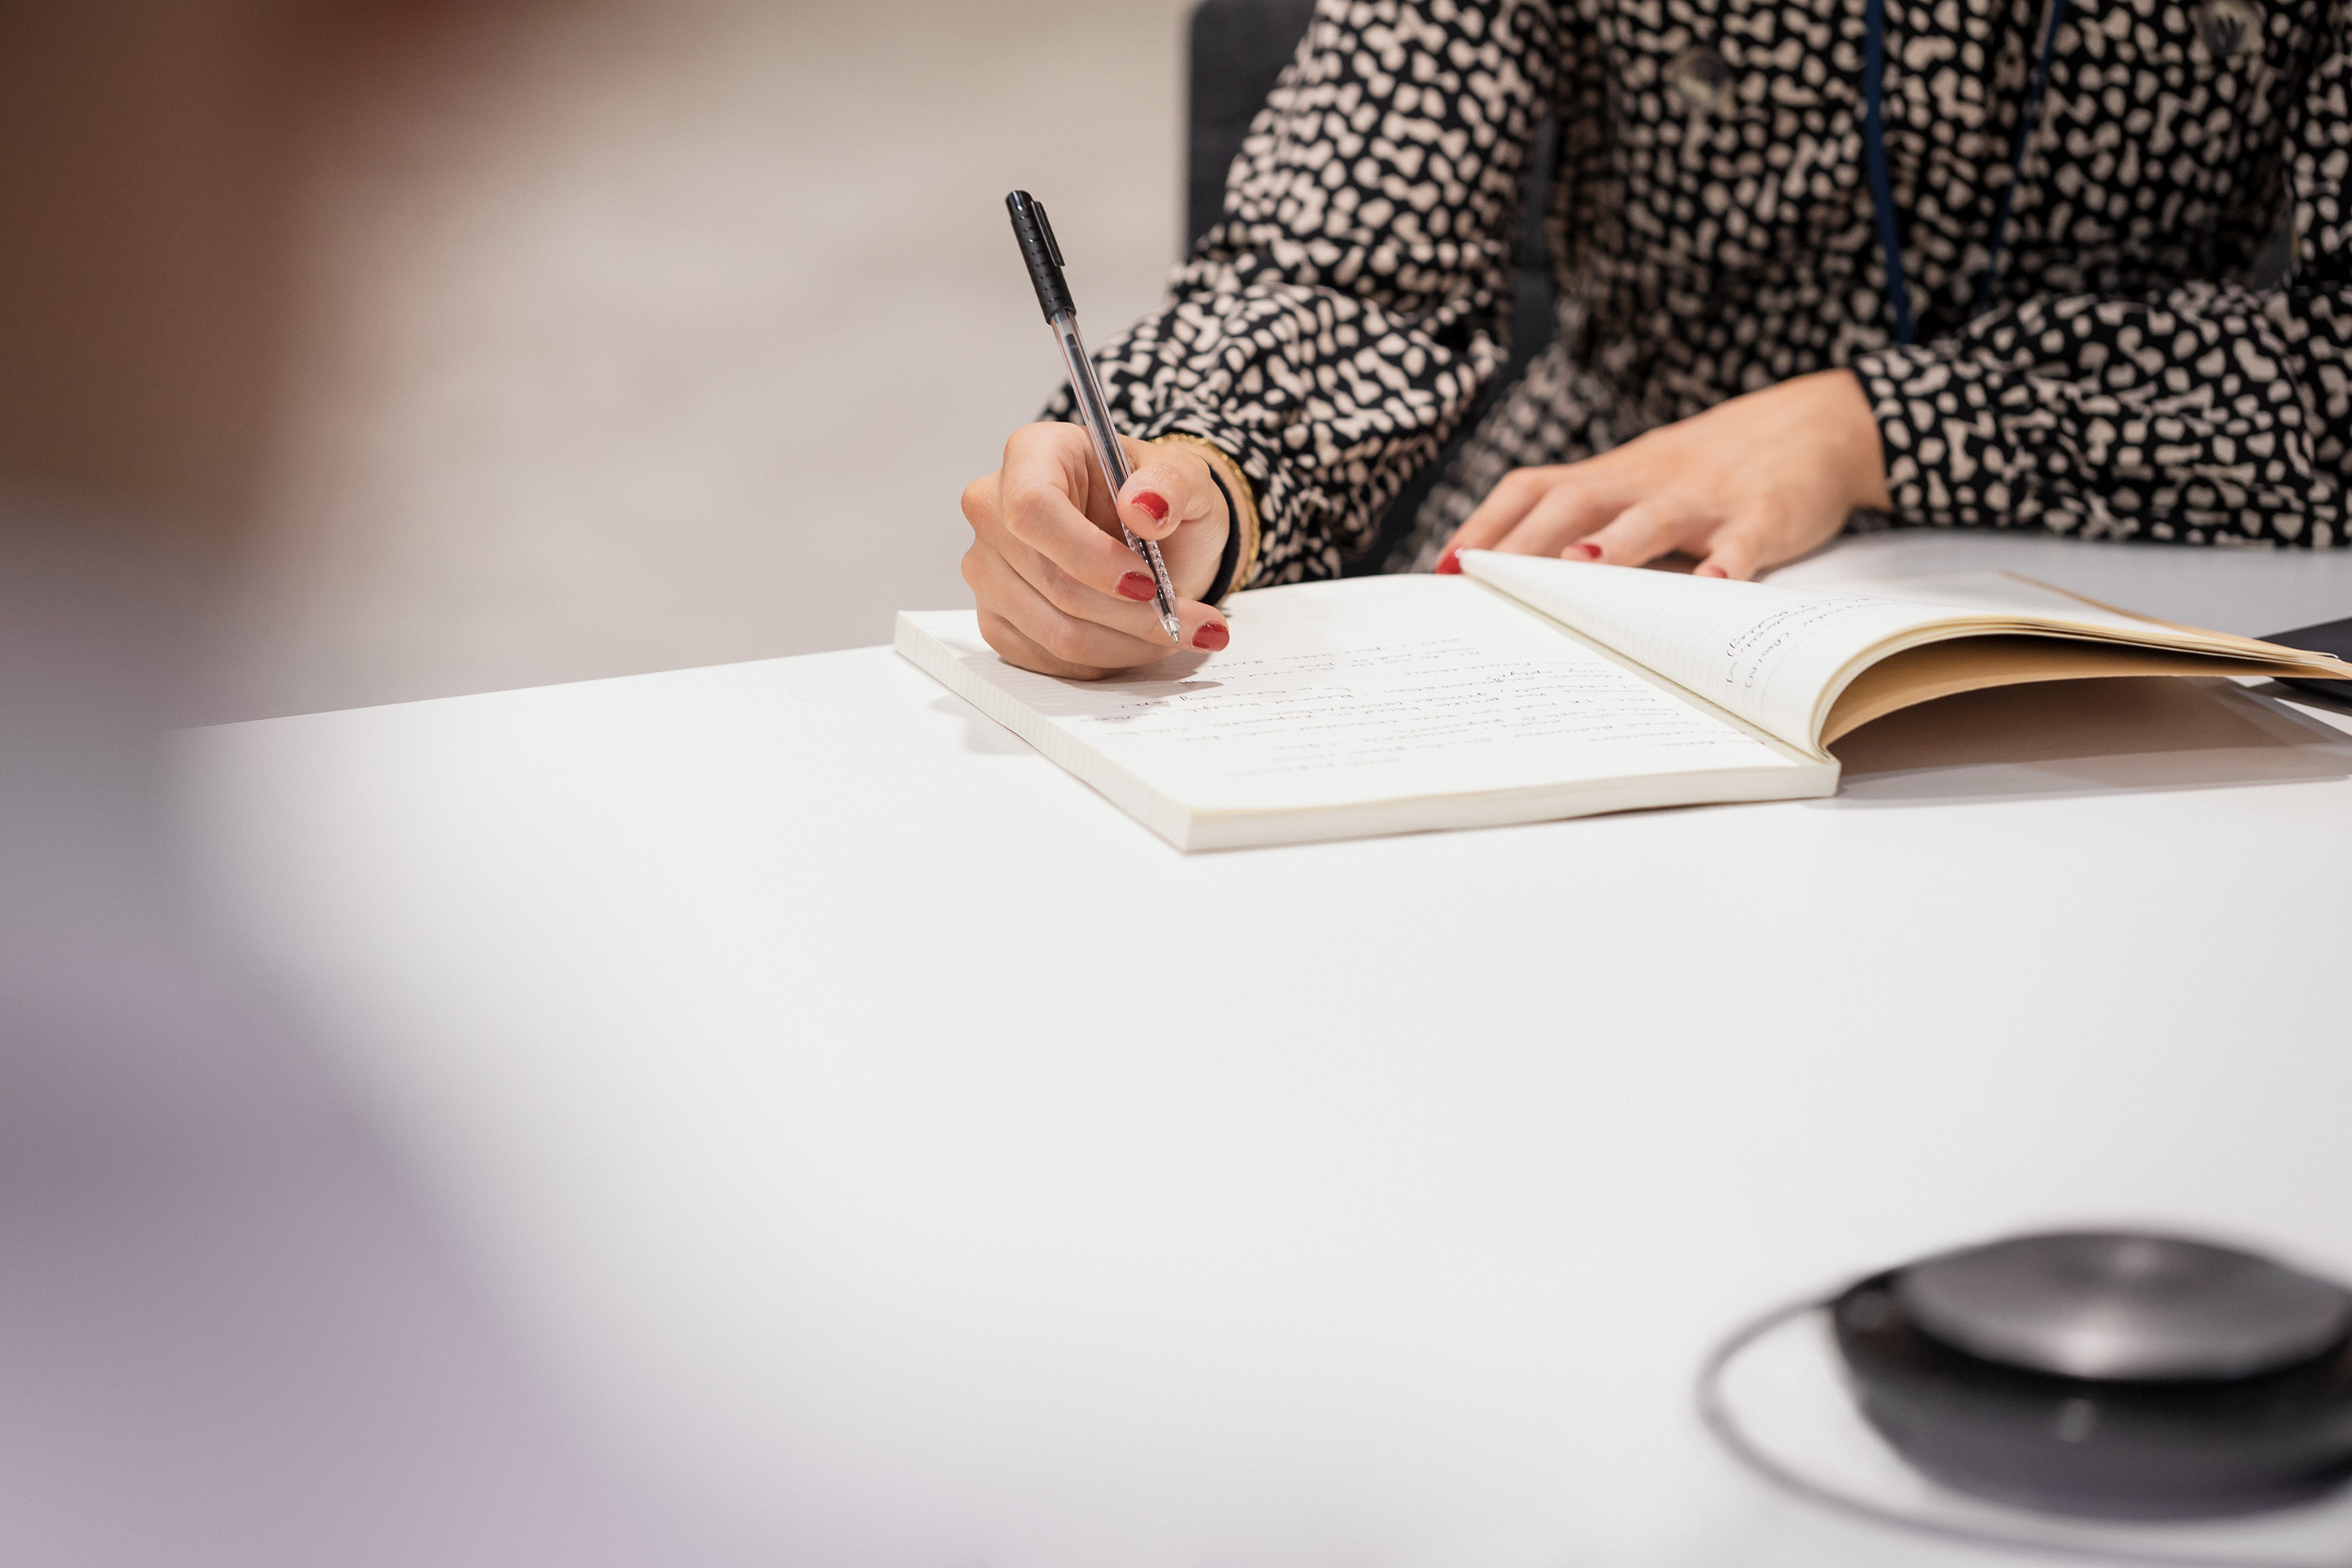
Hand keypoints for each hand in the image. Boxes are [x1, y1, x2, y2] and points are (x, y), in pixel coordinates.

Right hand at [961, 422, 1232, 678]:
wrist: (1153, 540)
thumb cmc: (1159, 502)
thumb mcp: (1187, 478)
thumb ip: (1172, 483)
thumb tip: (1144, 507)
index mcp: (1032, 454)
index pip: (1032, 509)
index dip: (1089, 556)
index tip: (1146, 581)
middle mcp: (993, 509)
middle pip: (1051, 581)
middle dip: (1132, 614)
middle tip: (1191, 620)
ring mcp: (987, 568)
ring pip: (1055, 631)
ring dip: (1128, 643)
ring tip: (1176, 631)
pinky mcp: (997, 619)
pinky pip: (1049, 658)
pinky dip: (1106, 659)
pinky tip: (1138, 641)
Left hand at [1436, 368, 1891, 578]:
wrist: (1815, 425)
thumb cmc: (1708, 469)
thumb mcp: (1640, 484)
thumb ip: (1587, 522)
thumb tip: (1512, 579)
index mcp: (1611, 475)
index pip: (1533, 490)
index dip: (1486, 525)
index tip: (1446, 568)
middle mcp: (1647, 479)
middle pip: (1576, 501)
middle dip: (1528, 543)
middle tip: (1487, 579)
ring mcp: (1705, 495)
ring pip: (1653, 517)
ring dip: (1616, 543)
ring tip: (1582, 571)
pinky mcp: (1764, 514)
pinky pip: (1744, 540)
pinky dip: (1728, 562)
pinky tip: (1714, 586)